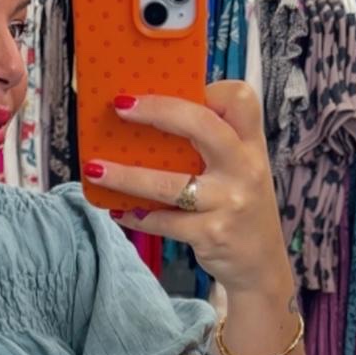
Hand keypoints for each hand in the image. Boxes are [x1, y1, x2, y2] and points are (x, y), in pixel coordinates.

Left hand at [82, 81, 292, 299]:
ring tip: (94, 169)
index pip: (239, 99)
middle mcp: (244, 168)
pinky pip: (163, 221)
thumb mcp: (240, 170)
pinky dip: (137, 216)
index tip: (173, 89)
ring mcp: (228, 202)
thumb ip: (212, 146)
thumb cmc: (240, 208)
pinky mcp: (211, 234)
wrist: (261, 266)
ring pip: (169, 183)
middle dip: (157, 111)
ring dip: (125, 176)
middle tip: (120, 107)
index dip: (208, 88)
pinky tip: (118, 211)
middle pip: (201, 125)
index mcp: (251, 145)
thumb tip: (150, 120)